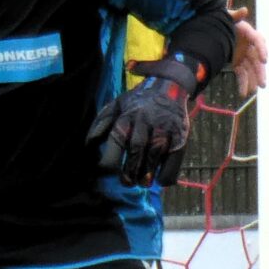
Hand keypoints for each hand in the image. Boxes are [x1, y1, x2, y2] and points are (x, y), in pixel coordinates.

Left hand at [90, 55, 201, 186]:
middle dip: (130, 168)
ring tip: (143, 183)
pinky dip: (169, 171)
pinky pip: (176, 156)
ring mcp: (164, 128)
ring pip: (155, 152)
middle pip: (136, 148)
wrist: (168, 85)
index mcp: (126, 116)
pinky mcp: (181, 135)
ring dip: (148, 171)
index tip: (106, 172)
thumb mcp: (116, 106)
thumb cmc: (136, 102)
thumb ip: (101, 124)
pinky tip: (162, 180)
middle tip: (126, 183)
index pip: (116, 138)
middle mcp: (145, 121)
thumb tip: (87, 146)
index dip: (109, 158)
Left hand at [227, 6, 265, 98]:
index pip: (258, 40)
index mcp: (248, 32)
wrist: (211, 28)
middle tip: (263, 84)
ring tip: (253, 91)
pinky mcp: (237, 62)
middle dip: (260, 72)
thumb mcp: (225, 17)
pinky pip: (242, 73)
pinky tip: (243, 93)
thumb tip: (243, 10)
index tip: (265, 59)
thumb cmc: (220, 21)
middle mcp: (249, 45)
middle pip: (257, 59)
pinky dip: (243, 83)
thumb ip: (233, 15)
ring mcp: (244, 54)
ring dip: (253, 80)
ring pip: (251, 69)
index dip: (262, 49)